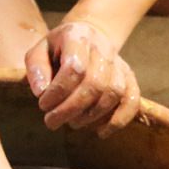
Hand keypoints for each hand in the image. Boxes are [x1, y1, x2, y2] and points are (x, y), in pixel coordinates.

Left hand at [25, 20, 139, 136]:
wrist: (87, 36)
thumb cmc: (58, 49)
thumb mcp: (39, 51)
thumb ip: (36, 68)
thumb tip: (40, 91)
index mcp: (78, 36)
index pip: (74, 67)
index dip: (58, 92)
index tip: (43, 105)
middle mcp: (103, 48)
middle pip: (95, 83)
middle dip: (71, 109)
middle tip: (52, 121)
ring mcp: (119, 63)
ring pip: (114, 93)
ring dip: (91, 115)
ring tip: (72, 123)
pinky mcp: (129, 78)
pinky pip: (132, 101)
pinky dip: (118, 120)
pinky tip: (100, 132)